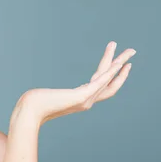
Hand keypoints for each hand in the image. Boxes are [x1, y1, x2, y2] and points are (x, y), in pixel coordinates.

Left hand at [13, 41, 135, 125]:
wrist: (29, 111)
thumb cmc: (33, 105)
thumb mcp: (45, 97)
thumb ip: (48, 97)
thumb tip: (39, 94)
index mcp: (80, 100)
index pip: (103, 87)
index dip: (114, 75)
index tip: (119, 62)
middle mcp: (86, 101)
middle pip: (111, 82)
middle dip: (121, 66)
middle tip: (132, 50)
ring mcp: (85, 100)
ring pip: (109, 79)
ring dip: (119, 64)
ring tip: (129, 51)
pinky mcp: (81, 96)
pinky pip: (100, 82)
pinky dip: (110, 73)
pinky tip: (118, 64)